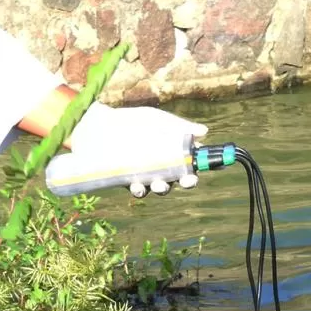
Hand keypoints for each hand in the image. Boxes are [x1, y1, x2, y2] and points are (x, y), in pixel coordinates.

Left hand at [69, 103, 207, 197]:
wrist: (99, 124)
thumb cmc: (132, 120)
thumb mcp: (156, 119)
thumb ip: (179, 125)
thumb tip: (205, 131)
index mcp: (171, 153)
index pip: (191, 163)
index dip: (201, 167)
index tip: (210, 168)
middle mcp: (160, 166)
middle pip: (179, 179)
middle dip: (186, 183)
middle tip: (187, 180)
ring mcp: (144, 174)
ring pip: (159, 188)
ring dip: (162, 188)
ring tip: (158, 183)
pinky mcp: (127, 180)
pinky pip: (138, 190)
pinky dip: (140, 191)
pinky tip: (138, 186)